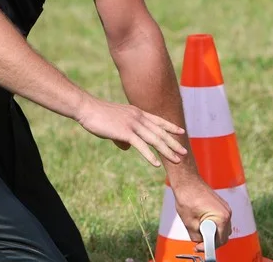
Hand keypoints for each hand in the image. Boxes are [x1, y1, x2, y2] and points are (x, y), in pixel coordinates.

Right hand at [73, 97, 187, 166]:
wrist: (87, 108)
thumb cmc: (98, 116)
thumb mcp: (114, 124)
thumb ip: (123, 136)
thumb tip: (127, 147)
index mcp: (137, 112)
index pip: (158, 120)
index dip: (170, 126)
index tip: (181, 131)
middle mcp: (138, 117)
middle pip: (160, 132)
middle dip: (173, 143)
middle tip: (184, 152)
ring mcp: (133, 124)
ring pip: (154, 140)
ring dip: (167, 151)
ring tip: (177, 160)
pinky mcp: (125, 132)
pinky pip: (141, 146)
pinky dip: (150, 156)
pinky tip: (157, 164)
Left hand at [174, 181, 231, 249]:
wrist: (187, 181)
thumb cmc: (187, 198)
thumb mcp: (189, 223)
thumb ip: (197, 237)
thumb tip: (200, 242)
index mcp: (221, 218)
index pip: (220, 241)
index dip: (208, 247)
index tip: (199, 247)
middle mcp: (227, 213)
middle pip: (223, 236)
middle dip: (211, 240)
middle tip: (198, 242)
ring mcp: (225, 208)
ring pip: (222, 228)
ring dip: (212, 233)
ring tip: (198, 230)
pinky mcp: (221, 205)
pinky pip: (220, 220)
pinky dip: (212, 224)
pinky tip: (201, 221)